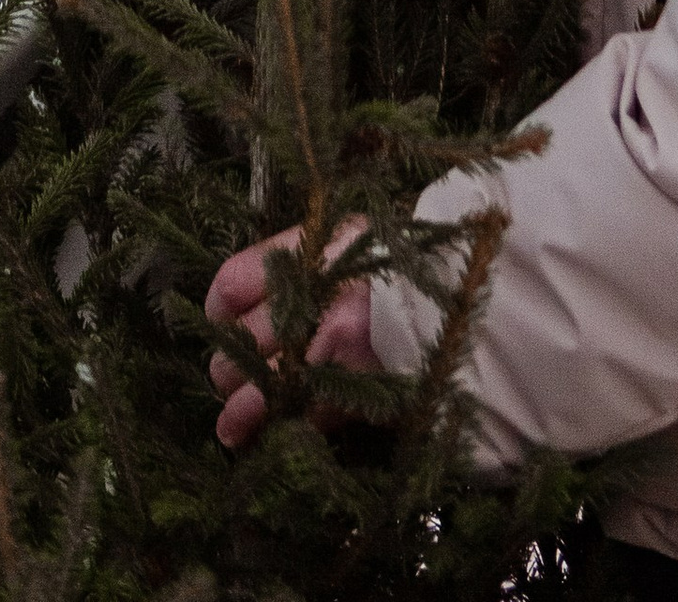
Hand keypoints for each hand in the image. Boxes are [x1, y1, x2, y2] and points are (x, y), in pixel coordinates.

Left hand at [204, 220, 375, 448]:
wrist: (456, 301)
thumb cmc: (391, 268)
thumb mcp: (341, 241)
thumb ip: (289, 264)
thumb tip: (228, 307)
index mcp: (312, 253)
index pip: (231, 285)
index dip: (221, 313)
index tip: (225, 324)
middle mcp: (317, 295)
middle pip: (240, 342)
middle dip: (230, 367)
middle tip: (232, 378)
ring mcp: (332, 345)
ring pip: (261, 384)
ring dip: (242, 406)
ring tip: (233, 420)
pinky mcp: (351, 390)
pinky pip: (297, 416)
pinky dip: (272, 428)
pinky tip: (254, 436)